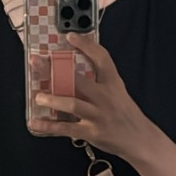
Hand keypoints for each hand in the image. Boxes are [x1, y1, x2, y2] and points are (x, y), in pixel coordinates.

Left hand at [29, 33, 146, 158]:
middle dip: (54, 70)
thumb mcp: (118, 92)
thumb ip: (99, 81)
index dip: (86, 45)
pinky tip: (35, 122)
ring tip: (38, 97)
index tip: (70, 36)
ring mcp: (98, 116)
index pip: (102, 58)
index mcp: (113, 84)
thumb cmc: (125, 114)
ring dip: (52, 99)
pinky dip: (48, 126)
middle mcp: (105, 97)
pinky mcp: (92, 132)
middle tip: (37, 63)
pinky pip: (66, 128)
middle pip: (78, 80)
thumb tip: (71, 71)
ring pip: (72, 104)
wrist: (140, 139)